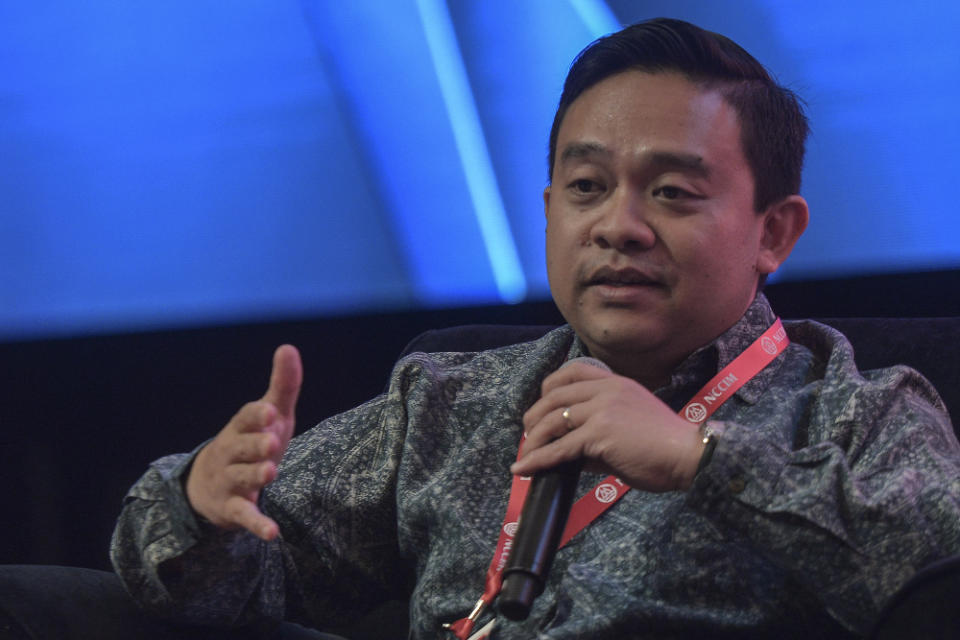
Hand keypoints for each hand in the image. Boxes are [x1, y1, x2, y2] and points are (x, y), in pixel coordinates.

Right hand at [186, 345, 301, 539]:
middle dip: (255, 445)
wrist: (209, 485)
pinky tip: (272, 533)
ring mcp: (230, 481)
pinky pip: (245, 516)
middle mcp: (231, 453)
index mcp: (241, 428)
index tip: (269, 411)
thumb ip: (282, 385)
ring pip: (241, 478)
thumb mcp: (269, 415)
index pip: (245, 418)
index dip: (256, 415)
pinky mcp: (234, 508)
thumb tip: (288, 347)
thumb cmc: (250, 441)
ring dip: (255, 476)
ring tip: (271, 472)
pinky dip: (257, 525)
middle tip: (272, 443)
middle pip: (242, 448)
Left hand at [512, 361, 703, 491]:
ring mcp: (602, 410)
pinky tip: (524, 468)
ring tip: (524, 454)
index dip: (550, 387)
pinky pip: (560, 447)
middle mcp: (606, 390)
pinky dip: (538, 459)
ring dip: (533, 439)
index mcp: (616, 383)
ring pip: (553, 420)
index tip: (542, 404)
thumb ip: (598, 433)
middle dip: (535, 415)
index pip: (573, 371)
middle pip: (555, 395)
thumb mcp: (630, 425)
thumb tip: (568, 453)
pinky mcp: (599, 434)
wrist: (689, 455)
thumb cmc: (665, 446)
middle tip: (527, 433)